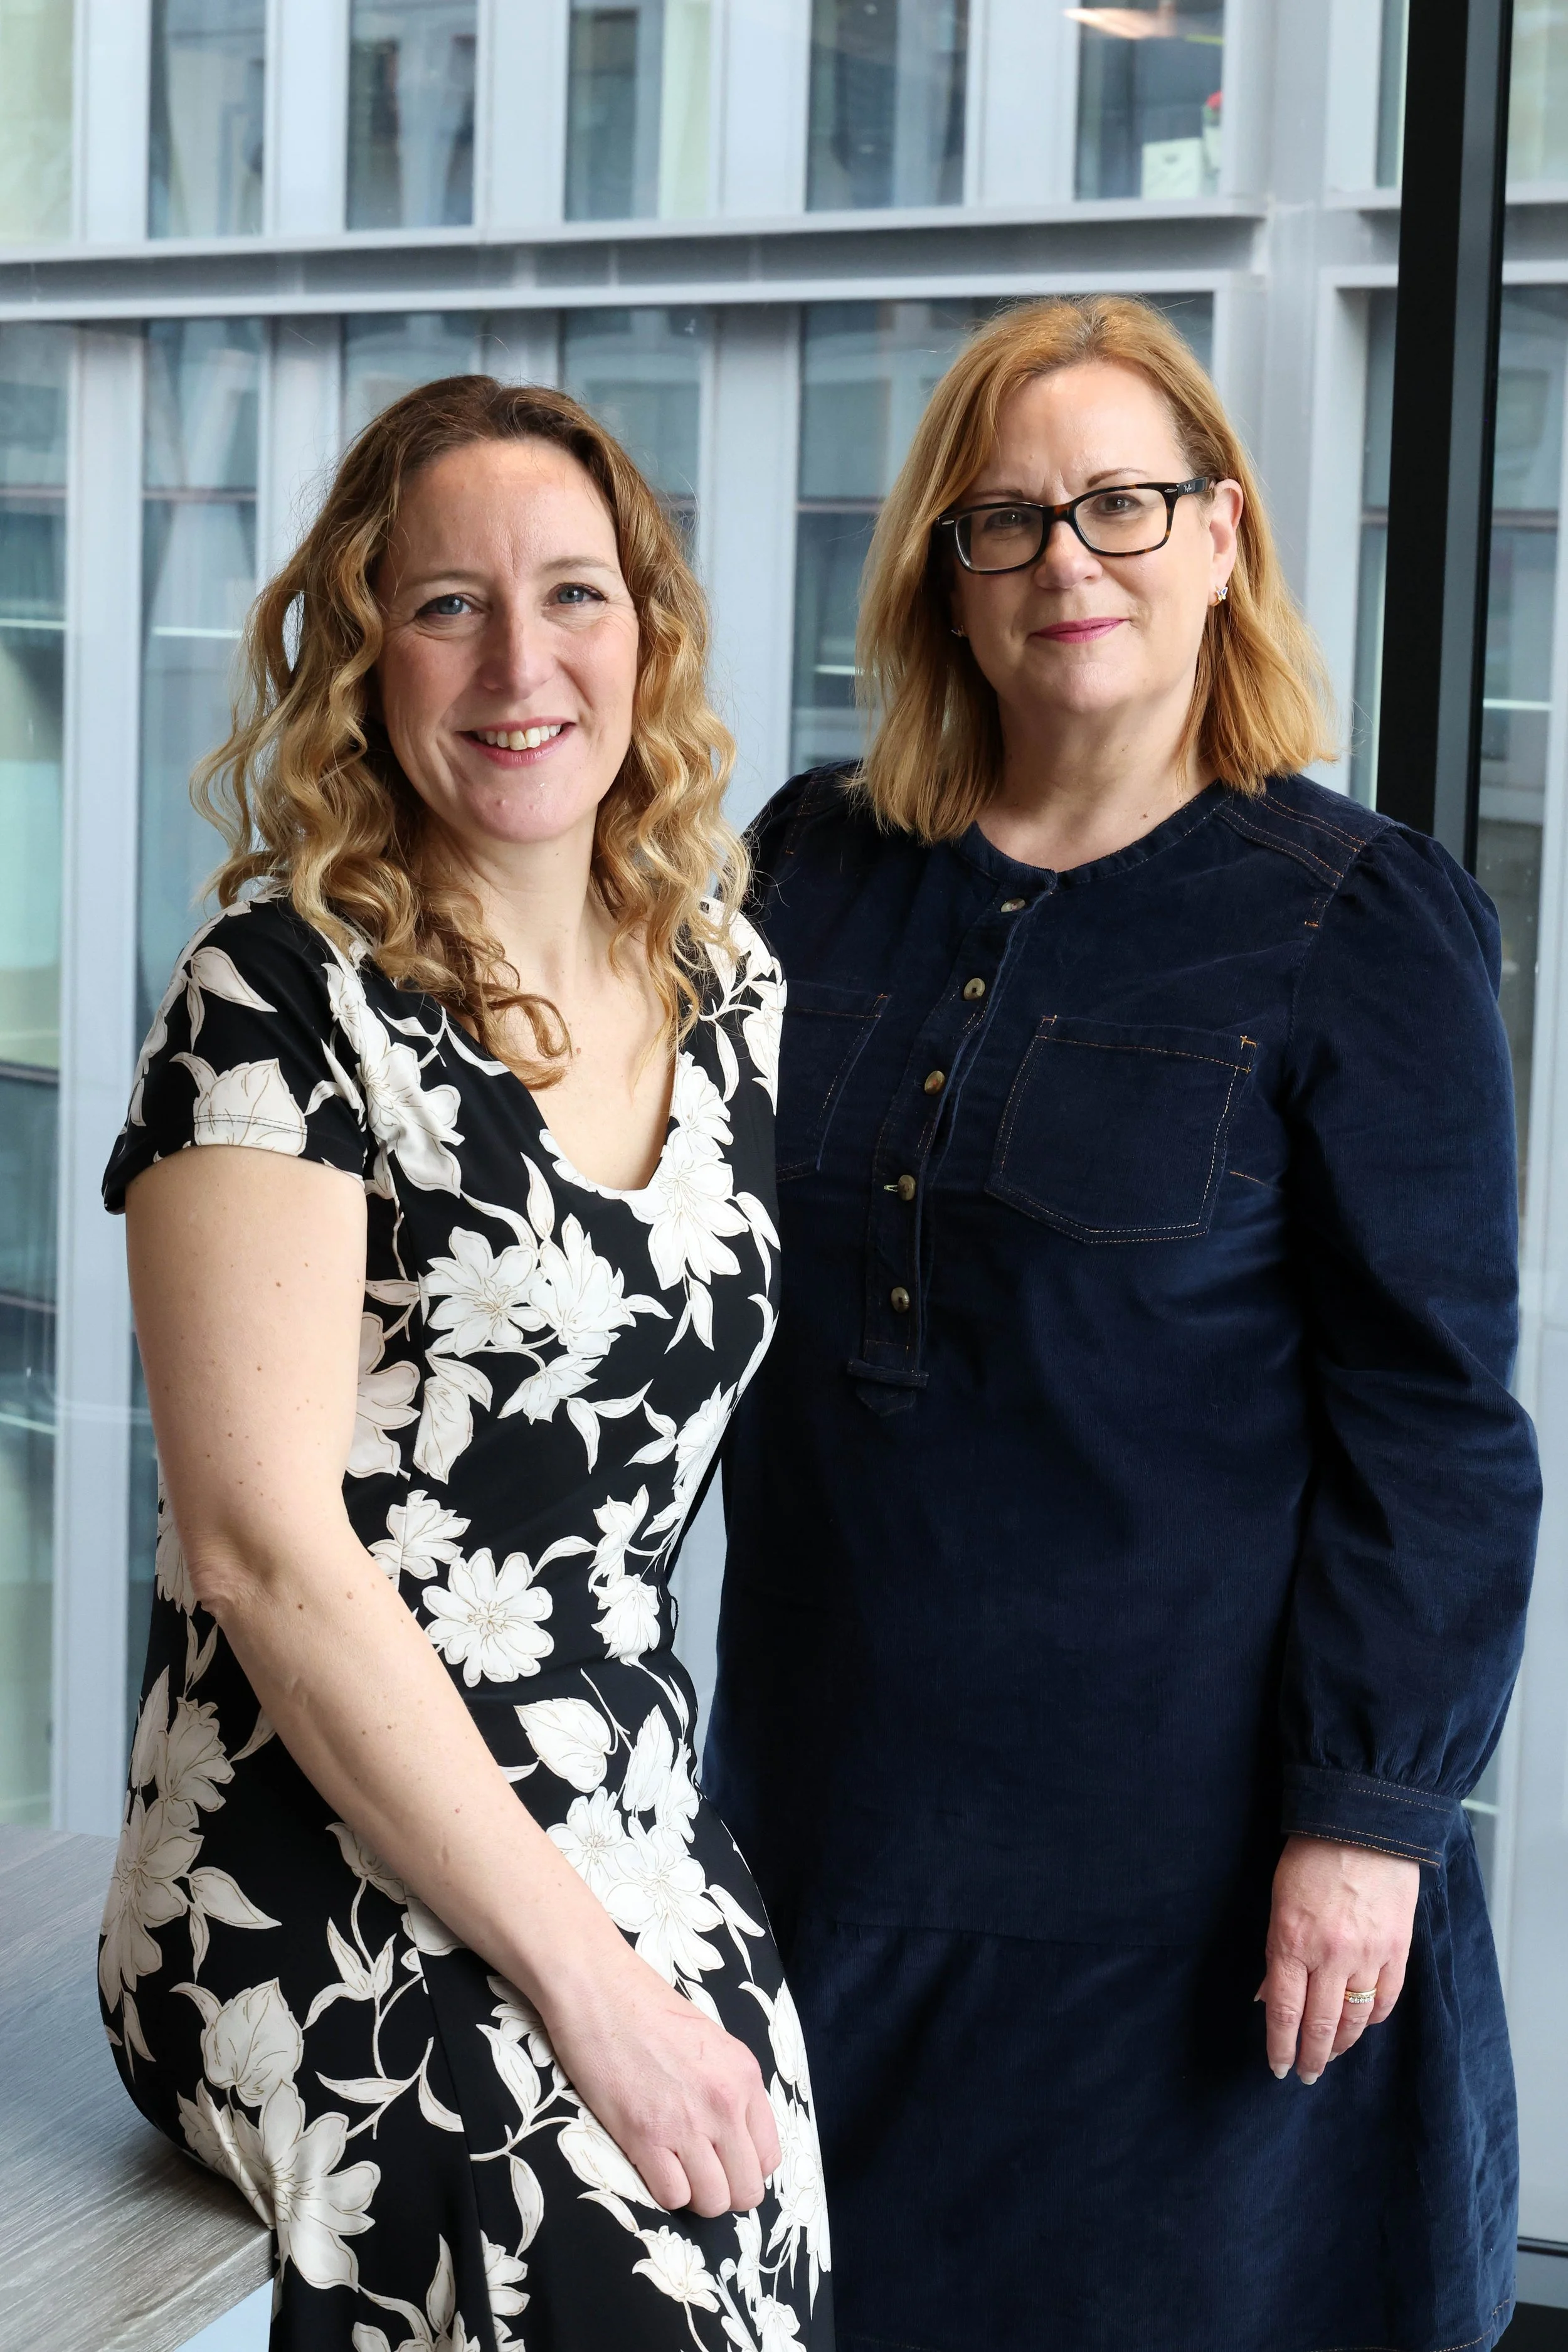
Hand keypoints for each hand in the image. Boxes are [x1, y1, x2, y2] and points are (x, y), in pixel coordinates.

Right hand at [543, 1940, 780, 2216]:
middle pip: (746, 2189)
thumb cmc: (649, 2009)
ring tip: (676, 2172)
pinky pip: (672, 2196)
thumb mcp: (712, 2043)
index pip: (769, 2157)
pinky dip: (664, 2192)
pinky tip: (652, 2166)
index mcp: (745, 2077)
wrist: (600, 1990)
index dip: (746, 2169)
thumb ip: (730, 2089)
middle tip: (700, 2175)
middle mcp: (725, 2104)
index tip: (725, 2163)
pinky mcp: (645, 2136)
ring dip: (695, 2197)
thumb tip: (734, 2138)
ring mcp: (686, 2123)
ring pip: (712, 2201)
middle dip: (725, 2192)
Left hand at [1257, 1834, 1420, 2084]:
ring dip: (1342, 2045)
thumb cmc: (1310, 1857)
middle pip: (1320, 2025)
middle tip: (1307, 2075)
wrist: (1361, 1824)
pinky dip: (1373, 2018)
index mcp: (1291, 1941)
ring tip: (1331, 2056)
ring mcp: (1367, 1954)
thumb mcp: (1278, 1902)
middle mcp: (1329, 1955)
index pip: (1284, 2013)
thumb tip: (1268, 1997)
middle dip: (1312, 2058)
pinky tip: (1362, 2025)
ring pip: (1355, 2018)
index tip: (1278, 2068)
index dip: (1281, 2047)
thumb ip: (1277, 1955)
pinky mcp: (1397, 1949)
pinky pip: (1386, 1998)